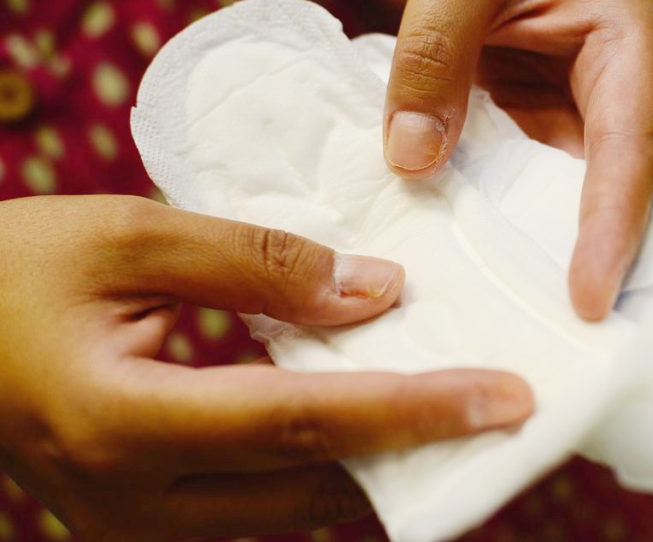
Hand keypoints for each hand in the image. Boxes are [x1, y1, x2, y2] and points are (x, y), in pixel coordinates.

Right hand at [0, 195, 532, 540]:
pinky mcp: (139, 518)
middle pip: (313, 487)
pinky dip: (320, 467)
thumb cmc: (9, 270)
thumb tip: (378, 293)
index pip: (304, 424)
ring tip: (448, 413)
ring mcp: (132, 525)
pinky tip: (362, 421)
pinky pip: (257, 506)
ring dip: (374, 466)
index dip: (413, 410)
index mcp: (124, 423)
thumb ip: (258, 263)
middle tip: (500, 409)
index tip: (505, 399)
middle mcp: (132, 502)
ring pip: (291, 511)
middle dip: (417, 451)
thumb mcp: (130, 237)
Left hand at [382, 0, 652, 320]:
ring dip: (569, 269)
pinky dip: (524, 245)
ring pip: (593, 214)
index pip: (631, 151)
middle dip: (621, 271)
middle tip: (591, 349)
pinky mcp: (547, 143)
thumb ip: (435, 51)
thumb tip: (415, 157)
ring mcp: (585, 128)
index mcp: (628, 49)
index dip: (615, 228)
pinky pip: (542, 204)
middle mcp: (623, 98)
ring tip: (546, 340)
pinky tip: (494, 288)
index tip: (591, 299)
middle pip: (637, 201)